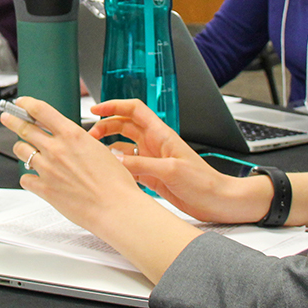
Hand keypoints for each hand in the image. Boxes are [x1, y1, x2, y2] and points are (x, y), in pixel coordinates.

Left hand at [0, 96, 155, 233]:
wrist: (115, 207)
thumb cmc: (114, 182)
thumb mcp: (98, 149)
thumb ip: (78, 141)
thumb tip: (67, 138)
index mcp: (72, 135)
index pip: (40, 110)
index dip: (26, 103)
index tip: (21, 102)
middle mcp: (56, 149)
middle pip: (24, 127)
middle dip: (12, 120)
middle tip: (8, 118)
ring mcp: (47, 169)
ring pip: (20, 150)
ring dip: (21, 148)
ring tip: (24, 149)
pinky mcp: (44, 189)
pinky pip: (25, 178)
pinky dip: (28, 177)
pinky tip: (34, 177)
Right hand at [90, 99, 270, 224]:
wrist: (218, 201)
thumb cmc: (204, 182)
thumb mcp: (171, 170)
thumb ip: (141, 164)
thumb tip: (115, 160)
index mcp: (161, 135)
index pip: (134, 110)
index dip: (114, 105)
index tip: (96, 108)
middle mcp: (154, 144)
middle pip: (123, 126)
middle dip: (105, 127)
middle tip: (90, 137)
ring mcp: (152, 159)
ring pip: (123, 146)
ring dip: (108, 147)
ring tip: (95, 154)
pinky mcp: (151, 176)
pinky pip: (128, 166)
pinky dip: (117, 166)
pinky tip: (109, 171)